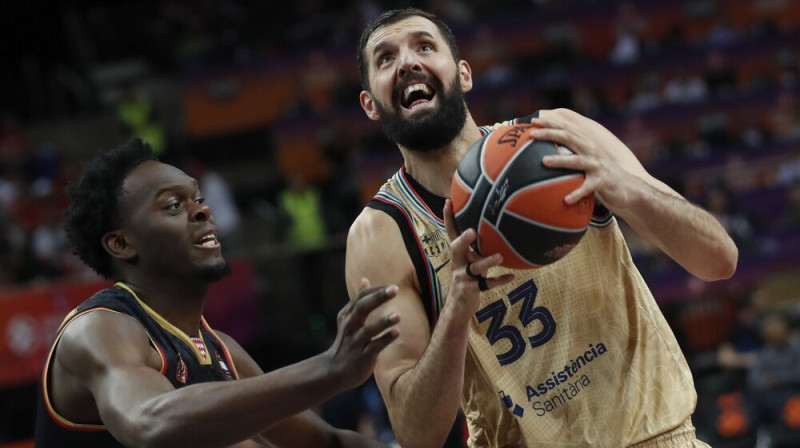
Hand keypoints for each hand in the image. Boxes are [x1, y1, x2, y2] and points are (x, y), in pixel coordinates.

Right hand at [326, 279, 399, 388]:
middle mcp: (351, 326)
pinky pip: (374, 347)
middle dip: (378, 297)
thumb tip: (365, 279)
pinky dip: (385, 340)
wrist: (334, 370)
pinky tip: (397, 333)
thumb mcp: (348, 319)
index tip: (392, 285)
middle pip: (362, 308)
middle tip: (395, 289)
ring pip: (369, 330)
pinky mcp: (362, 357)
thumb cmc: (347, 341)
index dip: (376, 290)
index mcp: (348, 315)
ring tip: (398, 315)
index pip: (361, 297)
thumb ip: (358, 301)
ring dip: (383, 322)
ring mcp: (356, 342)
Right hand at [443, 199, 514, 314]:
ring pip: (474, 268)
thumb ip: (479, 246)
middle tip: (473, 231)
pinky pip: (487, 285)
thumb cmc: (469, 277)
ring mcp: (463, 278)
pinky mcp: (470, 290)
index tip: (449, 201)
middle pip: (456, 248)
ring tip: (501, 257)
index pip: (450, 232)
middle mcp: (457, 263)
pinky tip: (511, 276)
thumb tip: (496, 225)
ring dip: (487, 262)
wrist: (459, 306)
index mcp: (457, 254)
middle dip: (464, 239)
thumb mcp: (470, 260)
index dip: (448, 218)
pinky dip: (499, 280)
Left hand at [528, 109, 650, 211]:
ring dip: (560, 160)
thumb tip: (542, 158)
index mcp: (586, 145)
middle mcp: (591, 151)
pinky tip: (566, 200)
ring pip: (577, 161)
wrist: (628, 189)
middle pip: (569, 138)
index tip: (533, 120)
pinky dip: (577, 193)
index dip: (550, 123)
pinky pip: (588, 188)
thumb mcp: (586, 162)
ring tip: (543, 161)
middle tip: (531, 134)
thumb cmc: (600, 176)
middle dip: (550, 134)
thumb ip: (571, 156)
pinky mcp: (603, 182)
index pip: (566, 129)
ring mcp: (598, 166)